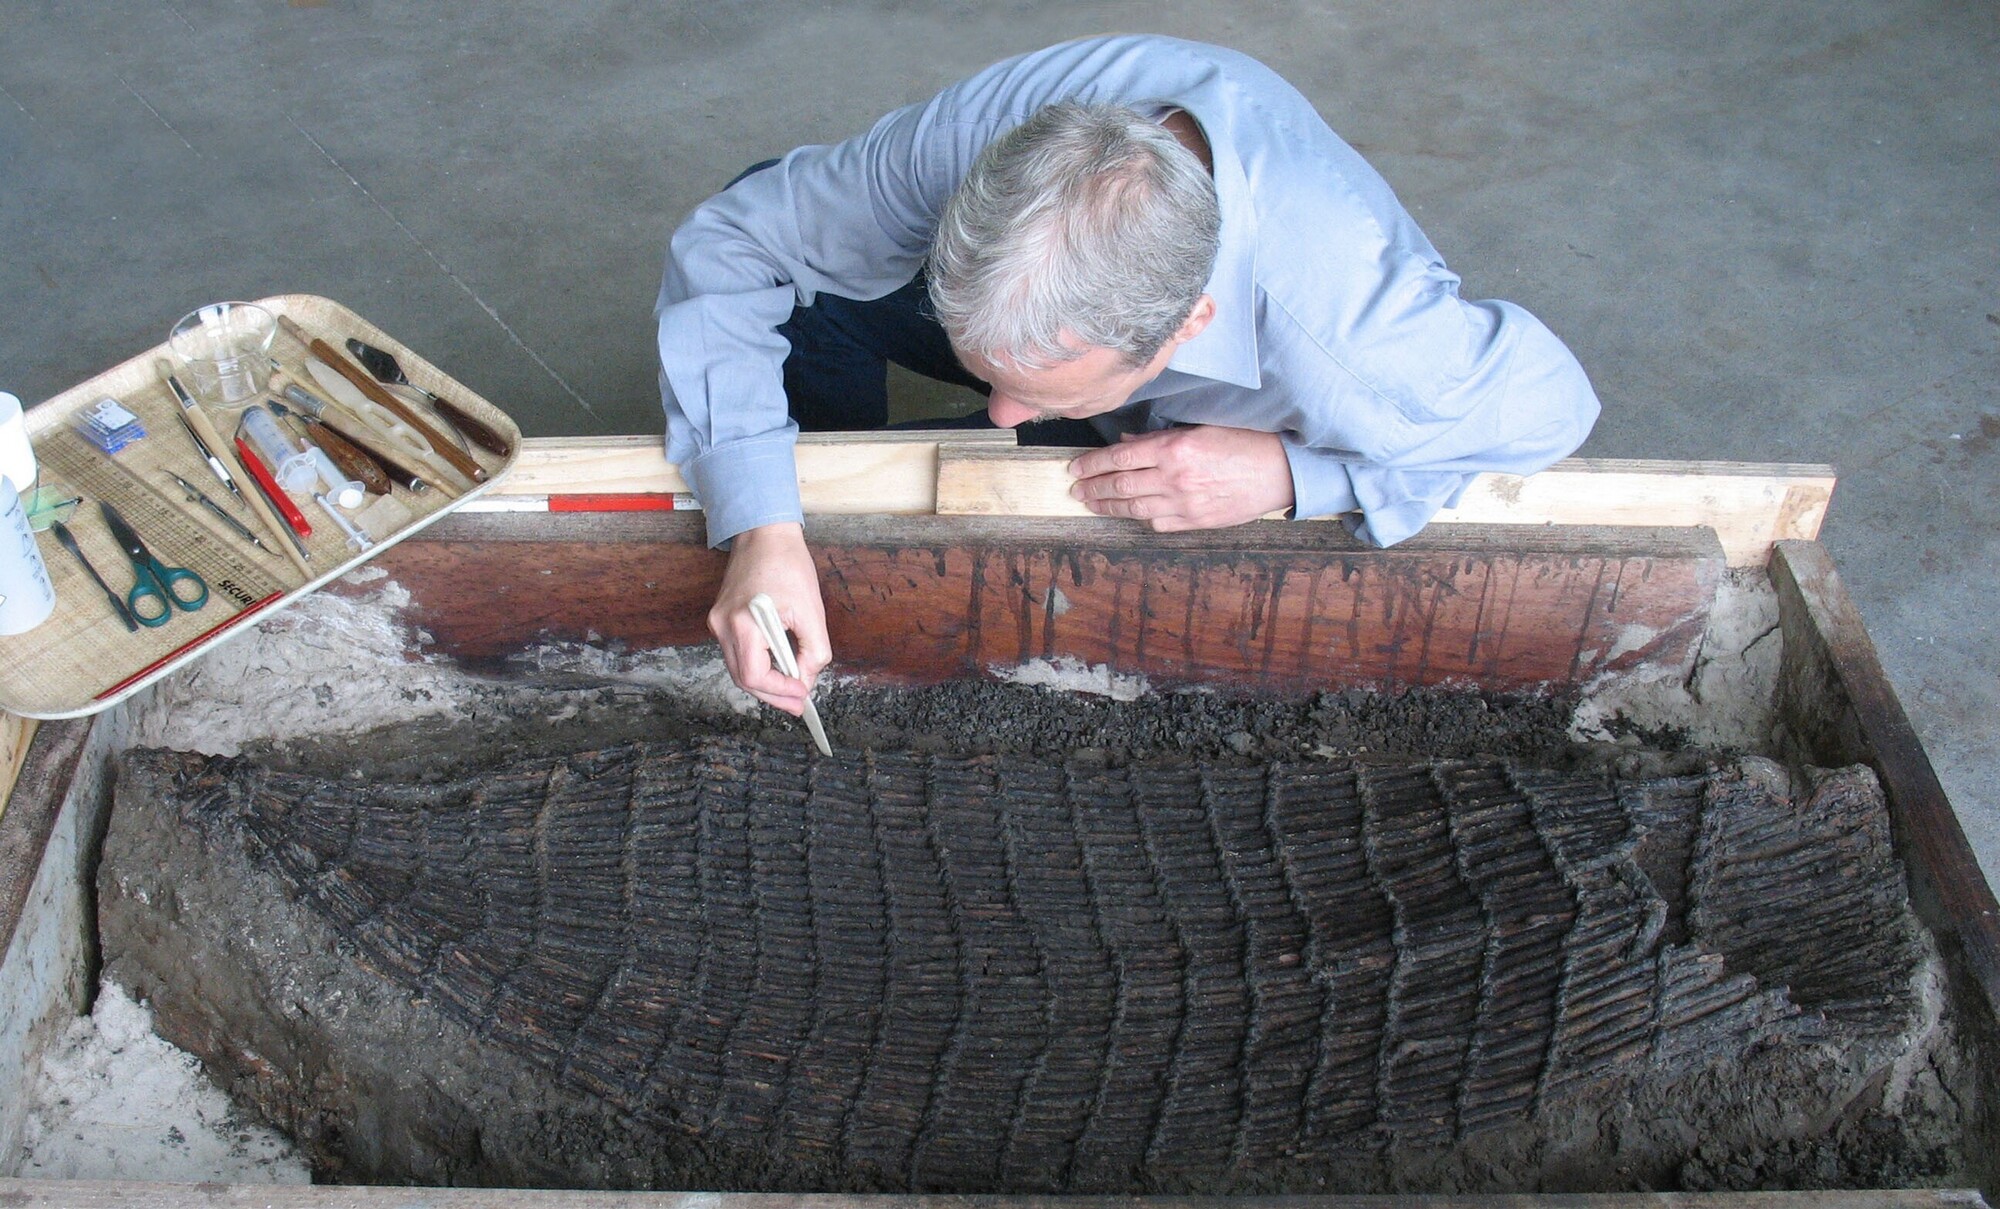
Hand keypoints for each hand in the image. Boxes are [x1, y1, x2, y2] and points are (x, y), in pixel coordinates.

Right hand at [708, 522, 829, 715]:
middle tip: (798, 703)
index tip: (802, 695)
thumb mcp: (811, 610)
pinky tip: (777, 668)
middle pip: (742, 678)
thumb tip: (806, 679)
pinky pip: (737, 653)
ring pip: (738, 668)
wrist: (763, 533)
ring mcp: (718, 622)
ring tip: (791, 690)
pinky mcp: (721, 618)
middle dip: (772, 694)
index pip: (754, 675)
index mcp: (743, 623)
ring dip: (764, 682)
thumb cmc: (787, 564)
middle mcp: (723, 625)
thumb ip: (813, 651)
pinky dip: (757, 665)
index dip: (779, 691)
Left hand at [1067, 426, 1294, 530]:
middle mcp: (1174, 478)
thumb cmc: (1243, 442)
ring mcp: (1184, 504)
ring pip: (1133, 509)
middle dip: (1093, 488)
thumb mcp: (1199, 428)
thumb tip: (1127, 442)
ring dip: (1107, 507)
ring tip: (1091, 504)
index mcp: (1173, 449)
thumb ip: (1161, 437)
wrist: (1278, 470)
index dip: (1093, 464)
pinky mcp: (1196, 521)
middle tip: (1075, 489)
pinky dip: (1141, 518)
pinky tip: (1130, 514)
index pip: (1119, 457)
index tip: (1076, 467)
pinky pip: (1158, 523)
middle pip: (1120, 486)